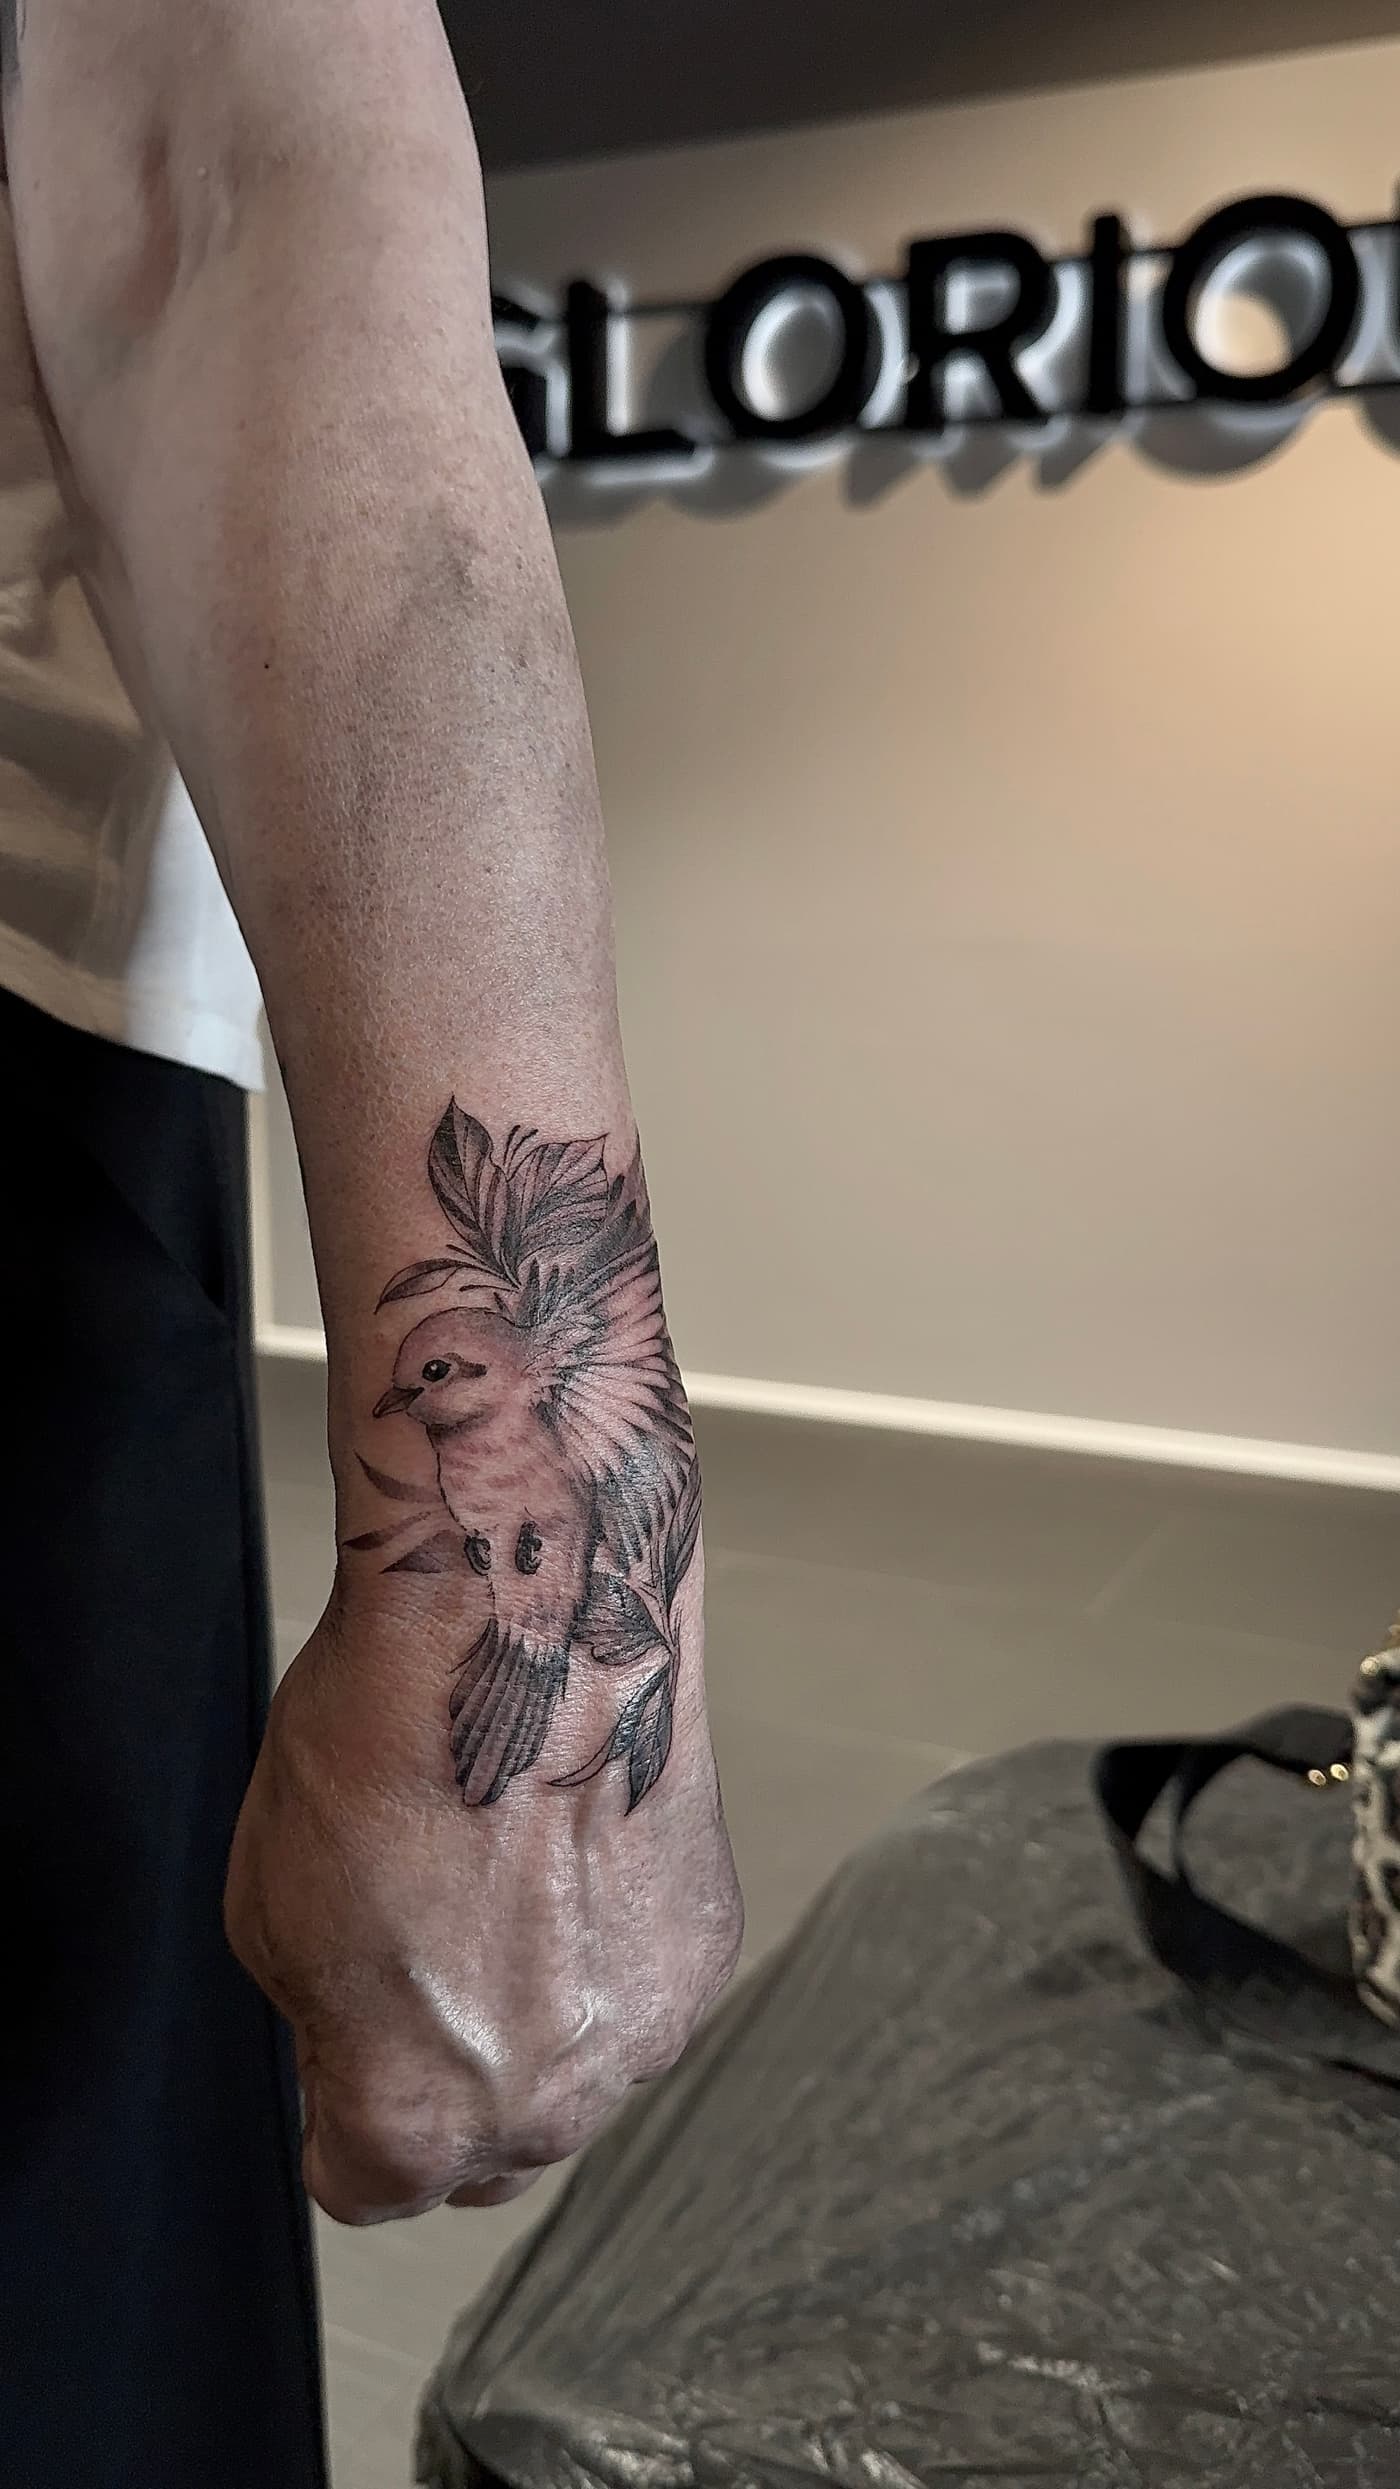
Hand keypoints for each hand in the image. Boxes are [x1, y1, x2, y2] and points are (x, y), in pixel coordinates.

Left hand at [225, 1586, 742, 2224]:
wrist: (527, 1633)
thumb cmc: (388, 1749)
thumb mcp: (267, 1911)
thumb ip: (323, 2024)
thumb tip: (362, 2037)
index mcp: (417, 2121)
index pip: (366, 2184)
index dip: (338, 2103)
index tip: (342, 2044)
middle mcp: (544, 2109)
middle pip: (483, 2149)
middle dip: (445, 2076)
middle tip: (418, 1952)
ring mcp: (641, 2035)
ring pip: (569, 2072)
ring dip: (536, 2014)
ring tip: (500, 1880)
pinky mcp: (704, 1954)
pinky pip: (635, 1992)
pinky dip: (603, 1946)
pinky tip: (565, 1851)